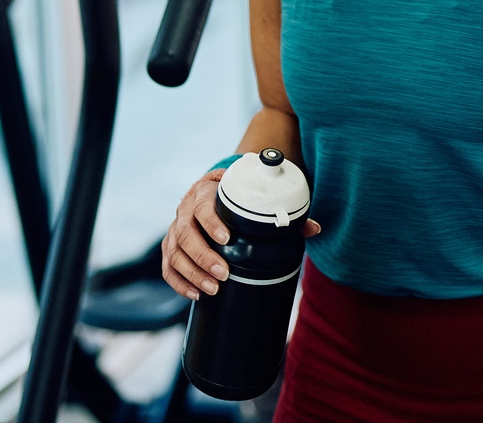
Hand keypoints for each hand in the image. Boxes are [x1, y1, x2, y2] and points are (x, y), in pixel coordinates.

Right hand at [161, 167, 320, 300]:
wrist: (216, 188)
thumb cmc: (239, 196)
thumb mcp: (255, 197)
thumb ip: (281, 213)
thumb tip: (314, 229)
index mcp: (206, 192)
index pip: (202, 206)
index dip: (212, 223)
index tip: (227, 240)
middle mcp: (185, 209)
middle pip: (185, 233)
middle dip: (203, 256)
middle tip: (223, 274)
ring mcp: (175, 229)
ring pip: (174, 252)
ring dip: (192, 273)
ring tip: (212, 289)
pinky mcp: (171, 247)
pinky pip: (168, 267)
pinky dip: (179, 283)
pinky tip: (195, 295)